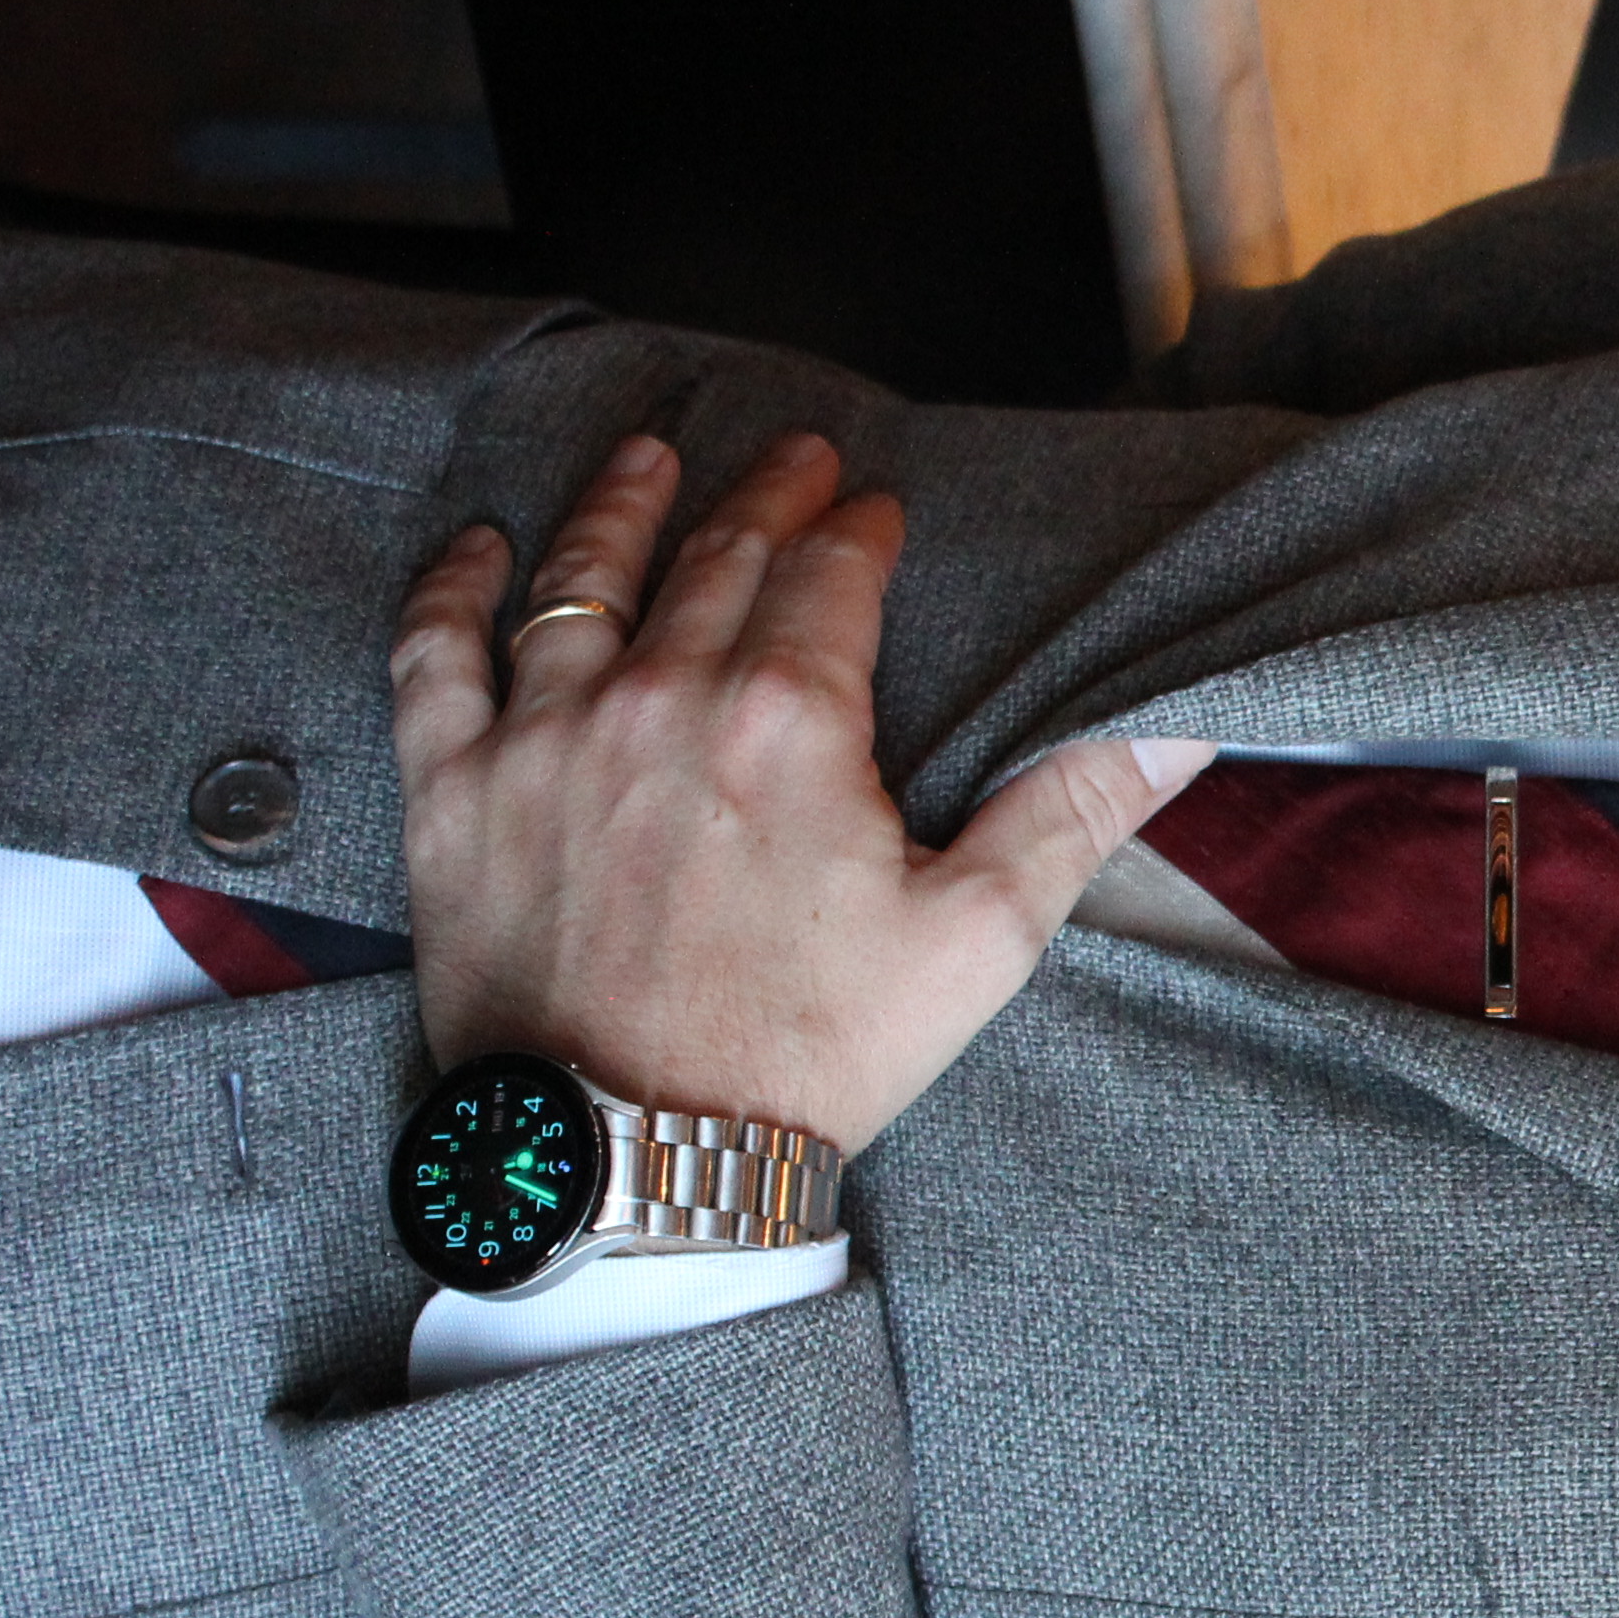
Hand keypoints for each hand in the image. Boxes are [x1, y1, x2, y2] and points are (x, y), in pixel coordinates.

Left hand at [390, 431, 1215, 1150]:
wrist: (640, 1159)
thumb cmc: (812, 1055)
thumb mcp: (978, 938)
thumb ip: (1072, 812)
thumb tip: (1179, 726)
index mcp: (789, 722)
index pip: (829, 577)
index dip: (859, 529)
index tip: (875, 508)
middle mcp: (659, 700)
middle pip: (715, 558)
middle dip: (764, 497)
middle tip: (794, 458)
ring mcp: (543, 738)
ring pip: (581, 579)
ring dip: (623, 506)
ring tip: (649, 460)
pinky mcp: (453, 793)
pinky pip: (439, 654)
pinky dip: (457, 589)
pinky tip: (481, 549)